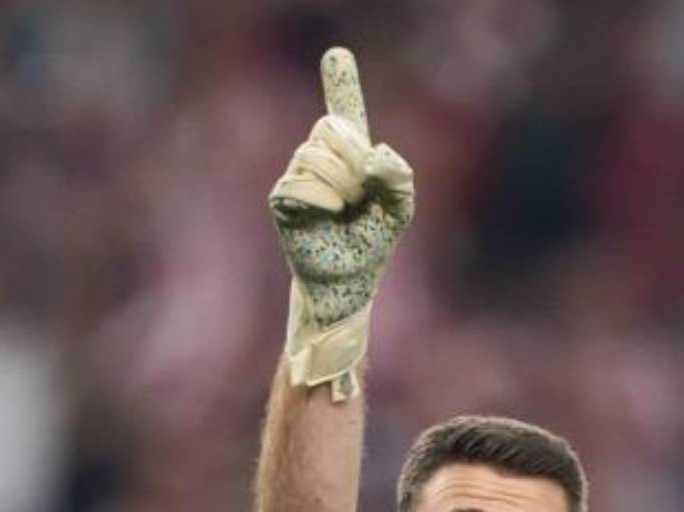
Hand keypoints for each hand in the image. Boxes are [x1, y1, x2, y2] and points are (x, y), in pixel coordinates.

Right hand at [268, 47, 414, 398]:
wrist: (349, 285)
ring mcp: (298, 177)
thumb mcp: (400, 209)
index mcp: (351, 158)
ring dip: (341, 184)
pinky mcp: (282, 201)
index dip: (341, 83)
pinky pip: (299, 181)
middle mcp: (320, 161)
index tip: (336, 54)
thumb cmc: (372, 248)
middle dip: (353, 157)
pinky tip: (329, 214)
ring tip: (345, 211)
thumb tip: (371, 156)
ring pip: (315, 154)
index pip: (344, 113)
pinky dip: (322, 198)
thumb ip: (399, 175)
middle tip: (361, 193)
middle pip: (331, 128)